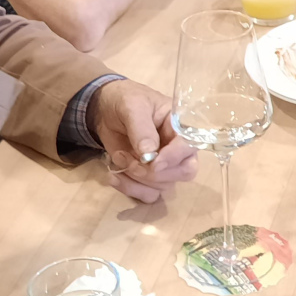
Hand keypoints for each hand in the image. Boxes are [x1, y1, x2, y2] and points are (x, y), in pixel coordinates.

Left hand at [89, 79, 197, 202]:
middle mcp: (177, 148)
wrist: (105, 109)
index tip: (153, 163)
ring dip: (137, 179)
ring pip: (163, 186)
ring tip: (118, 159)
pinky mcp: (148, 177)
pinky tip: (114, 176)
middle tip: (131, 162)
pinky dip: (130, 189)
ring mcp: (164, 165)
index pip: (190, 146)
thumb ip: (142, 128)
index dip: (174, 158)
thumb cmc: (125, 101)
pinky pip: (148, 195)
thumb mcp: (132, 106)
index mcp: (180, 126)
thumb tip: (150, 155)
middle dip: (155, 173)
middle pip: (184, 172)